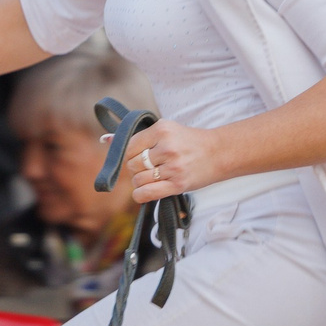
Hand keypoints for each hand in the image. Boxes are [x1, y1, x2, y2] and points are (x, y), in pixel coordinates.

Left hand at [110, 119, 230, 203]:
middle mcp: (167, 147)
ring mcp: (173, 167)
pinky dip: (140, 195)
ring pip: (138, 179)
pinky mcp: (178, 184)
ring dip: (140, 182)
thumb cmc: (189, 142)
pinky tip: (144, 191)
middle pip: (132, 164)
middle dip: (136, 169)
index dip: (130, 154)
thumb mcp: (166, 131)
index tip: (139, 156)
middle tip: (149, 167)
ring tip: (153, 177)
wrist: (219, 153)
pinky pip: (147, 193)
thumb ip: (137, 137)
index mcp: (162, 130)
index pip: (129, 146)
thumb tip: (105, 139)